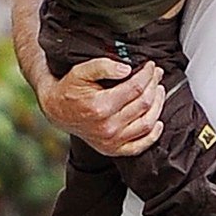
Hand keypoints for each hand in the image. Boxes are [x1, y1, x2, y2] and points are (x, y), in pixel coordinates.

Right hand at [38, 56, 165, 155]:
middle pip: (143, 104)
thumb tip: (127, 69)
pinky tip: (158, 121)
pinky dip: (153, 135)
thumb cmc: (69, 90)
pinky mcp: (113, 149)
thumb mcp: (81, 71)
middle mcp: (107, 126)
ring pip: (147, 123)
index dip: (147, 75)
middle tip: (156, 74)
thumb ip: (104, 66)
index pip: (136, 88)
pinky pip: (140, 145)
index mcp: (100, 106)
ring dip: (158, 105)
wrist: (57, 111)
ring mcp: (111, 140)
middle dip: (153, 85)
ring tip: (158, 90)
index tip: (151, 66)